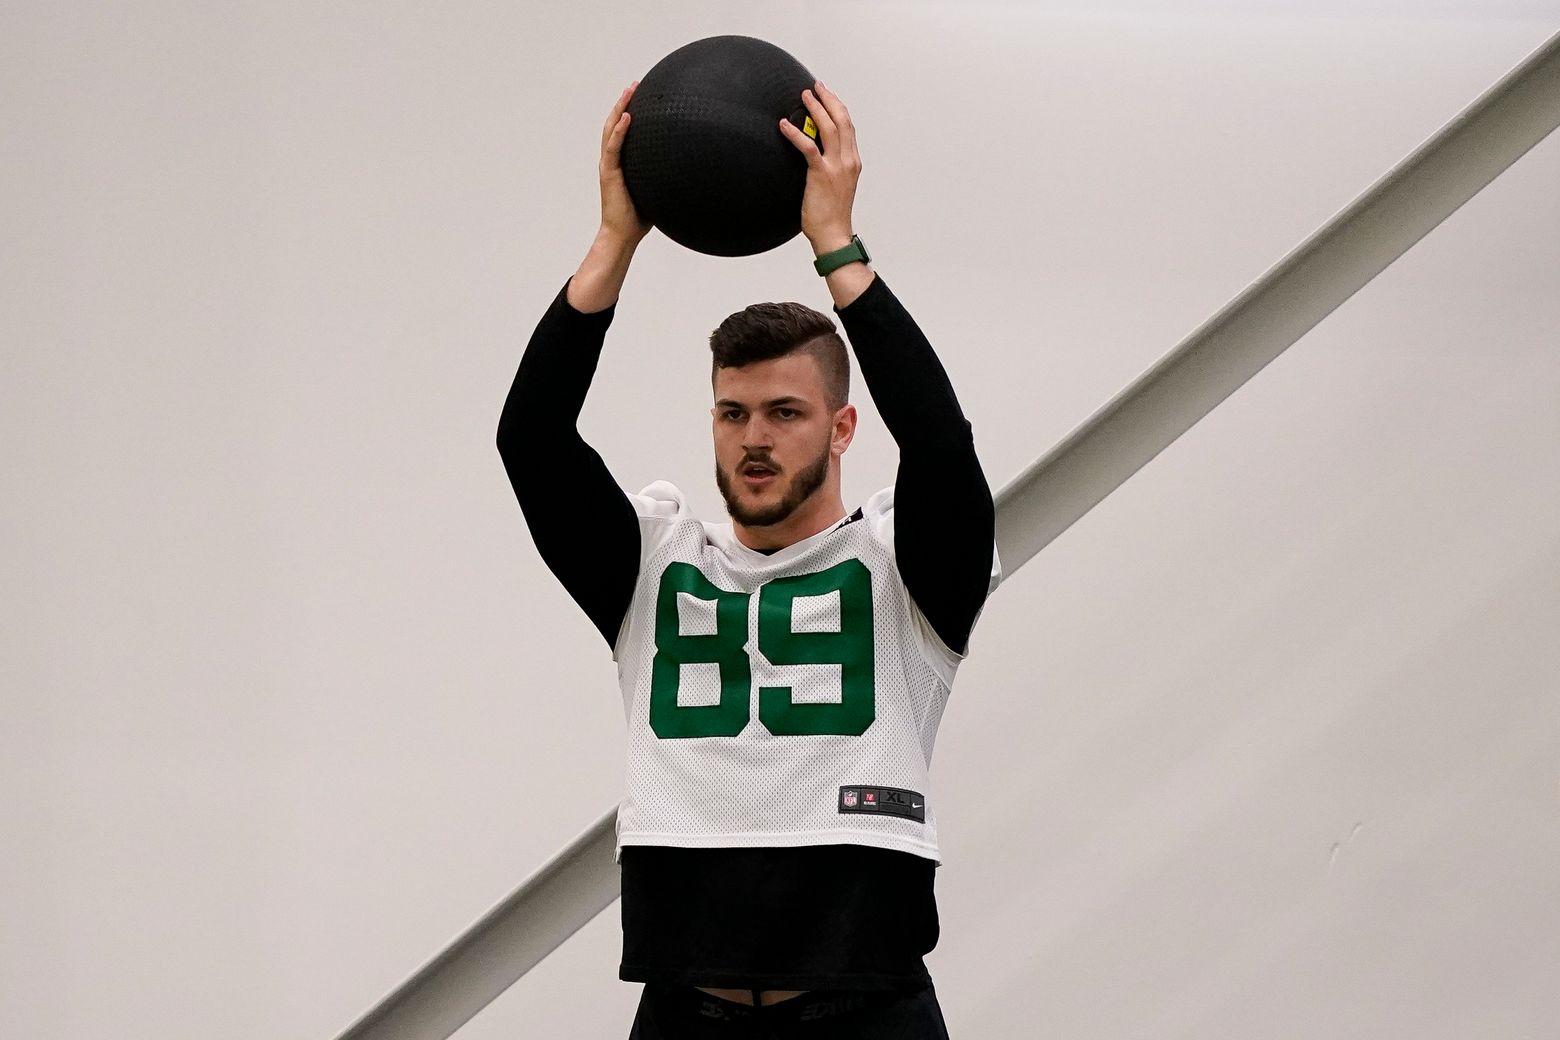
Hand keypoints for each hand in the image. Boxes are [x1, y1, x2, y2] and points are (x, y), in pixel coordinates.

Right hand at [598, 82, 651, 246]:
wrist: (623, 235)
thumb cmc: (639, 216)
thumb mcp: (655, 189)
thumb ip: (665, 176)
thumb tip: (689, 170)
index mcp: (620, 163)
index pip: (622, 131)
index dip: (628, 112)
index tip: (639, 95)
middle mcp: (611, 160)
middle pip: (614, 124)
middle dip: (623, 102)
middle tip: (634, 84)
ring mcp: (608, 166)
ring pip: (611, 130)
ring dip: (619, 108)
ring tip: (629, 91)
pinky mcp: (609, 174)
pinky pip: (614, 148)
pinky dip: (620, 131)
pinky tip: (628, 116)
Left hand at [778, 81, 860, 252]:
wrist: (833, 234)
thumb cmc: (831, 214)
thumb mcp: (836, 185)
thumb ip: (831, 166)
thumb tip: (815, 152)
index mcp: (853, 162)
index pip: (848, 126)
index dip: (837, 106)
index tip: (826, 95)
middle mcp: (848, 161)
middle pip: (841, 120)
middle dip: (828, 99)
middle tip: (815, 87)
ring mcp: (836, 167)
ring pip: (829, 127)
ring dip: (816, 108)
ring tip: (803, 96)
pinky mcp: (821, 174)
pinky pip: (808, 147)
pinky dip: (795, 133)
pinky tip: (784, 125)